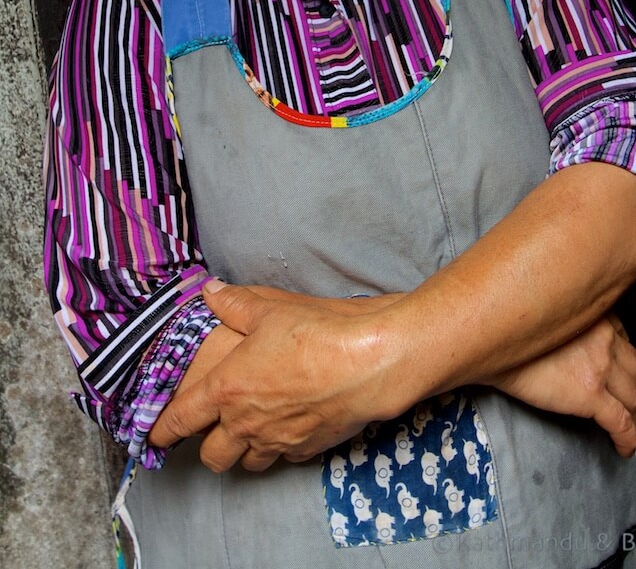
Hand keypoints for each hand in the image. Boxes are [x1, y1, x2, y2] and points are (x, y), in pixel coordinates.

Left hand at [149, 280, 397, 473]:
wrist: (364, 364)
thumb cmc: (314, 334)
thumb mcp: (268, 309)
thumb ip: (234, 303)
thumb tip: (210, 291)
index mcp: (227, 389)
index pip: (182, 419)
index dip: (162, 429)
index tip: (152, 434)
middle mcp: (246, 422)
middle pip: (212, 456)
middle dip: (206, 447)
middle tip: (209, 432)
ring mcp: (277, 440)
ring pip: (246, 463)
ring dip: (242, 451)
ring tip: (247, 434)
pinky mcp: (306, 448)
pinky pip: (282, 457)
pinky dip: (278, 448)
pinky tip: (285, 430)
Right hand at [490, 313, 635, 456]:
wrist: (488, 338)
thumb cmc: (504, 324)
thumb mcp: (545, 313)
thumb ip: (563, 322)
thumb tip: (562, 337)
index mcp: (593, 315)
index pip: (625, 340)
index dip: (626, 360)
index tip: (620, 371)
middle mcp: (604, 337)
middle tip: (630, 404)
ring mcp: (600, 367)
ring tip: (629, 427)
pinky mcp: (590, 395)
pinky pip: (621, 423)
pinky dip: (628, 440)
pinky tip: (624, 448)